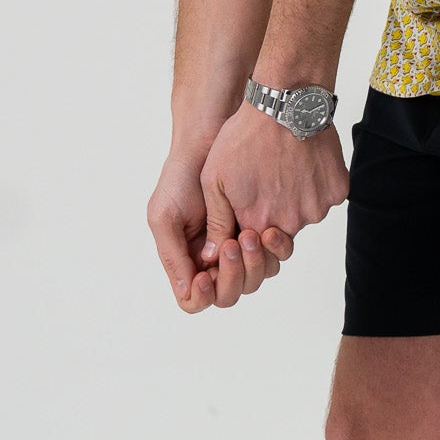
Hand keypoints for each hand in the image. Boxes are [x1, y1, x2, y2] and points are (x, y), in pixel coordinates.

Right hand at [147, 148, 292, 314]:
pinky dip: (273, 250)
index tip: (206, 276)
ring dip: (254, 263)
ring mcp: (240, 247)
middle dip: (232, 275)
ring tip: (250, 234)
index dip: (202, 295)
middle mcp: (215, 260)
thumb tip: (187, 292)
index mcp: (187, 260)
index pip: (195, 299)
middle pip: (229, 293)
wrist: (211, 140)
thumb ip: (173, 255)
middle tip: (232, 245)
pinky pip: (275, 256)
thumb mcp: (164, 216)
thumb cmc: (181, 177)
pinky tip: (269, 231)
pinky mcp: (264, 232)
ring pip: (254, 279)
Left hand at [198, 102, 348, 308]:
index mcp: (258, 224)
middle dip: (274, 213)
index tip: (249, 200)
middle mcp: (291, 223)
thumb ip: (217, 221)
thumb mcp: (214, 177)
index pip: (255, 246)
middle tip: (268, 180)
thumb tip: (212, 255)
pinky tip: (302, 160)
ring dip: (295, 198)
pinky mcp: (337, 190)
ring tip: (284, 165)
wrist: (285, 102)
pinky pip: (325, 196)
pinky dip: (316, 183)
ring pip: (305, 213)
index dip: (250, 227)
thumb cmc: (245, 136)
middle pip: (282, 233)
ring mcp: (317, 207)